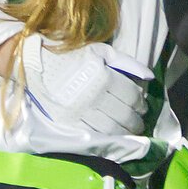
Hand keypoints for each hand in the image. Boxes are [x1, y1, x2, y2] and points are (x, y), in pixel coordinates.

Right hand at [5, 35, 151, 137]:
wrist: (38, 64)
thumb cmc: (72, 56)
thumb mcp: (101, 52)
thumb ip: (127, 63)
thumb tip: (149, 76)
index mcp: (104, 77)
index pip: (131, 96)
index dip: (141, 103)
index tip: (142, 107)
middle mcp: (95, 96)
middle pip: (124, 115)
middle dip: (136, 121)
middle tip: (139, 123)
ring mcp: (82, 111)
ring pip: (112, 128)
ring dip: (124, 132)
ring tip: (129, 131)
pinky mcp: (69, 121)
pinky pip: (93, 133)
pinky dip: (106, 136)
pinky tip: (112, 134)